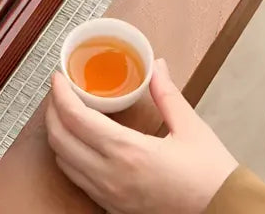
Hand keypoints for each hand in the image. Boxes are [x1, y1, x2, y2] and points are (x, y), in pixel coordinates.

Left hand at [45, 59, 237, 213]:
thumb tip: (157, 64)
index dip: (60, 94)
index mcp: (128, 152)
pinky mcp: (113, 208)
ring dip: (58, 134)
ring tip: (66, 112)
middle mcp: (111, 176)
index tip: (58, 77)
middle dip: (52, 110)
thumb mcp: (191, 128)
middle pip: (59, 139)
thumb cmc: (212, 177)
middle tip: (59, 91)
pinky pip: (77, 180)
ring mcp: (109, 196)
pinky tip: (81, 141)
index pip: (75, 118)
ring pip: (63, 162)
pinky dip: (68, 156)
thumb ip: (167, 94)